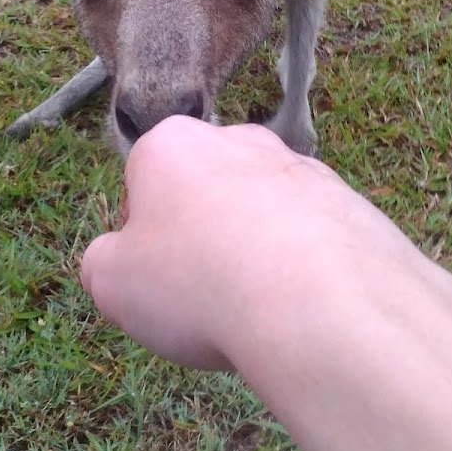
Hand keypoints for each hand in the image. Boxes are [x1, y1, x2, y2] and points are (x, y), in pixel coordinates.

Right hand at [79, 115, 399, 369]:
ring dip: (254, 252)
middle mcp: (237, 140)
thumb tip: (117, 259)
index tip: (156, 282)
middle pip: (204, 194)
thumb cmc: (199, 283)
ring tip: (258, 311)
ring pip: (260, 214)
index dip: (142, 240)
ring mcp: (299, 167)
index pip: (140, 186)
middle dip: (202, 239)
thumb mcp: (111, 284)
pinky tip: (304, 308)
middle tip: (204, 299)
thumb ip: (102, 263)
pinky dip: (304, 267)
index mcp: (171, 145)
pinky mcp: (349, 200)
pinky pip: (312, 236)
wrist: (320, 303)